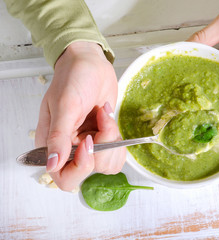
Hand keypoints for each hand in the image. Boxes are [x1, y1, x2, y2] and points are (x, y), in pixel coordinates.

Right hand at [35, 41, 125, 190]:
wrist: (92, 64)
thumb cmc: (74, 78)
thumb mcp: (65, 105)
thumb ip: (58, 137)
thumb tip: (51, 165)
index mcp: (53, 144)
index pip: (63, 177)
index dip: (80, 167)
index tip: (89, 142)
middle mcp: (70, 148)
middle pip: (89, 172)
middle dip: (102, 151)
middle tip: (101, 126)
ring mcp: (89, 145)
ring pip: (107, 164)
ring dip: (112, 140)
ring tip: (104, 115)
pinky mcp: (105, 139)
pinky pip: (117, 154)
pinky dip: (119, 138)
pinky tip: (109, 117)